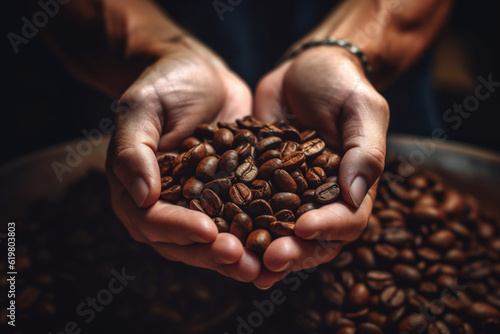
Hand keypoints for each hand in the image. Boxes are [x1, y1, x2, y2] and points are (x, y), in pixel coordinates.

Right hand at [106, 38, 259, 281]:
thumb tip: (140, 196)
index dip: (179, 229)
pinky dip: (258, 235)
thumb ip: (135, 150)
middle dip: (214, 254)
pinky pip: (242, 221)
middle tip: (244, 262)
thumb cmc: (166, 83)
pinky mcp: (230, 196)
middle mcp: (167, 204)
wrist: (202, 73)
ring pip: (215, 240)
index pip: (152, 220)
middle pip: (185, 241)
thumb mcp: (143, 107)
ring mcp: (200, 203)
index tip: (209, 233)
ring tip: (264, 266)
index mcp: (138, 188)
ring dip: (238, 256)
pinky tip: (281, 245)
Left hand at [252, 47, 388, 287]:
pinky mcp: (259, 181)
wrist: (304, 68)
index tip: (303, 229)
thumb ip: (365, 151)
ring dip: (261, 249)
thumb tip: (355, 194)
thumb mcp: (361, 110)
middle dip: (291, 252)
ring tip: (242, 262)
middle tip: (269, 260)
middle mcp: (319, 198)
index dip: (327, 229)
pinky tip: (217, 234)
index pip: (347, 220)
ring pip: (276, 231)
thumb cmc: (340, 84)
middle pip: (310, 238)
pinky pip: (247, 207)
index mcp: (351, 187)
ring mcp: (288, 192)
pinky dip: (235, 223)